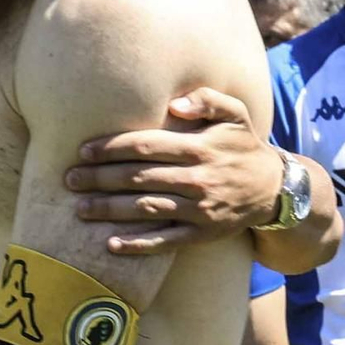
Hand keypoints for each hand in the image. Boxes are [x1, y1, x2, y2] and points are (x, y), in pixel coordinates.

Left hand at [66, 88, 279, 254]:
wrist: (274, 189)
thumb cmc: (243, 146)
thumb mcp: (235, 114)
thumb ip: (207, 99)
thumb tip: (175, 104)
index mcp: (199, 147)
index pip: (145, 146)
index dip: (111, 148)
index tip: (83, 151)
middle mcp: (197, 178)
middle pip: (138, 178)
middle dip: (99, 179)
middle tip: (69, 179)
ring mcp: (199, 209)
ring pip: (146, 209)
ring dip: (110, 210)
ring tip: (80, 208)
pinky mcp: (202, 233)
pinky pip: (166, 241)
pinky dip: (138, 245)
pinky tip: (112, 244)